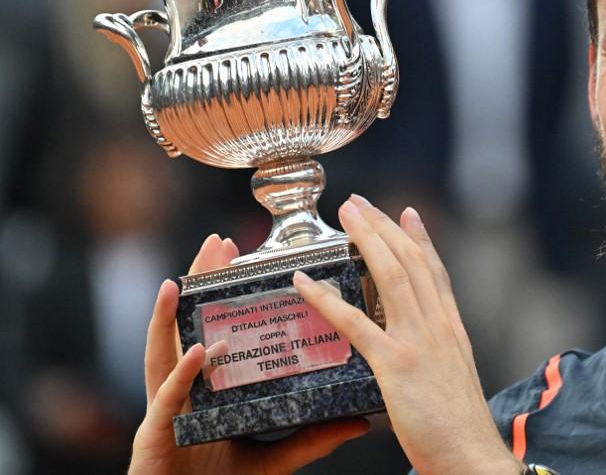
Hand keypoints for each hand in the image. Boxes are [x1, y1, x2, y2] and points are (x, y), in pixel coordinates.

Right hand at [128, 234, 369, 474]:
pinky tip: (199, 350)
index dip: (223, 292)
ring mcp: (166, 408)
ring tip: (182, 279)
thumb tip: (359, 422)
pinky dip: (183, 373)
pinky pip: (171, 398)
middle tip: (217, 243)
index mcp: (211, 387)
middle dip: (200, 283)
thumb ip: (310, 438)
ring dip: (171, 315)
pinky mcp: (157, 433)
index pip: (216, 327)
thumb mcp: (274, 457)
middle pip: (190, 325)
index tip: (240, 254)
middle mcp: (186, 389)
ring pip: (165, 352)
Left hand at [292, 196, 521, 474]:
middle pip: (412, 263)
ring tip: (345, 215)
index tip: (406, 212)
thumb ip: (439, 360)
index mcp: (453, 332)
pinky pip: (355, 324)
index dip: (421, 239)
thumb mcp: (456, 382)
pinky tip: (303, 282)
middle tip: (360, 202)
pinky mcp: (396, 365)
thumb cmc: (462, 430)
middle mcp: (439, 327)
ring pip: (391, 277)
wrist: (474, 457)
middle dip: (385, 227)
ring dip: (366, 240)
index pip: (436, 273)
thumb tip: (425, 357)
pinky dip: (326, 299)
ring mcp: (419, 343)